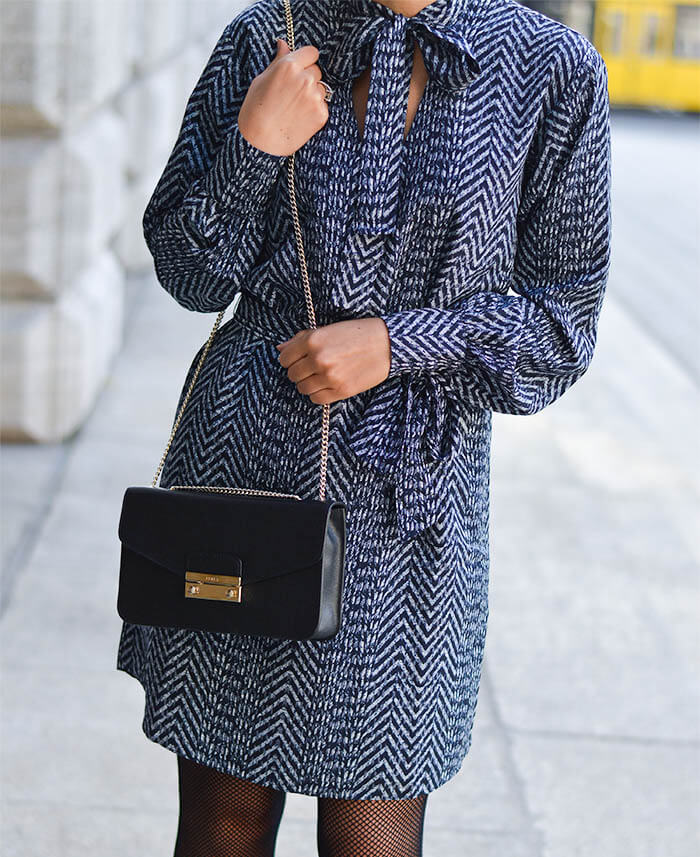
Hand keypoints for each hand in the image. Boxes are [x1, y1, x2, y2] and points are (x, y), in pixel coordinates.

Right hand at [238, 38, 328, 155]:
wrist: (259, 143)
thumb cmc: (255, 109)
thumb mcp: (262, 80)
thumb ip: (278, 61)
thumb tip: (284, 43)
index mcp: (289, 66)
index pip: (311, 52)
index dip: (305, 60)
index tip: (300, 68)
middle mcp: (305, 79)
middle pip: (316, 71)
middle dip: (308, 78)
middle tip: (292, 93)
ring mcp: (315, 97)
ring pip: (321, 89)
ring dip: (312, 94)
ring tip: (295, 107)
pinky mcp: (321, 114)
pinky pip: (323, 105)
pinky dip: (315, 110)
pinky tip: (300, 117)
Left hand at [275, 318, 391, 403]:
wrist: (388, 344)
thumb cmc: (358, 333)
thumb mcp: (328, 329)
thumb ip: (302, 338)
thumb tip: (280, 348)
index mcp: (313, 340)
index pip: (284, 358)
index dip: (289, 359)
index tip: (298, 358)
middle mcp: (319, 359)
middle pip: (292, 374)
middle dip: (298, 371)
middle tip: (311, 367)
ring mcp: (329, 377)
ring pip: (302, 388)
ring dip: (307, 383)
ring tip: (320, 375)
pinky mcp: (341, 391)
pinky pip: (317, 399)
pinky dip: (318, 394)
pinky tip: (326, 385)